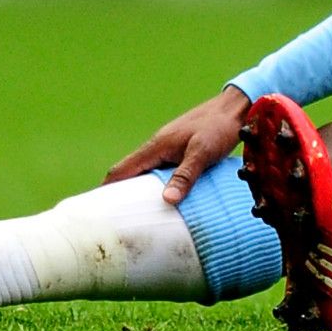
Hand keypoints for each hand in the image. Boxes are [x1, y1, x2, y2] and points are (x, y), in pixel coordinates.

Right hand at [105, 85, 251, 204]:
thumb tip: (167, 200)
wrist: (234, 109)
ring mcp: (168, 149)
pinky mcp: (180, 152)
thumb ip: (185, 175)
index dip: (107, 189)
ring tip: (138, 216)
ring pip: (146, 173)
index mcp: (156, 146)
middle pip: (130, 173)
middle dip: (120, 194)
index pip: (122, 170)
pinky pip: (161, 172)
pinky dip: (157, 186)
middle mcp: (157, 148)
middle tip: (116, 220)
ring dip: (140, 191)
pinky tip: (165, 199)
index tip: (97, 210)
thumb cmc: (218, 128)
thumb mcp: (202, 153)